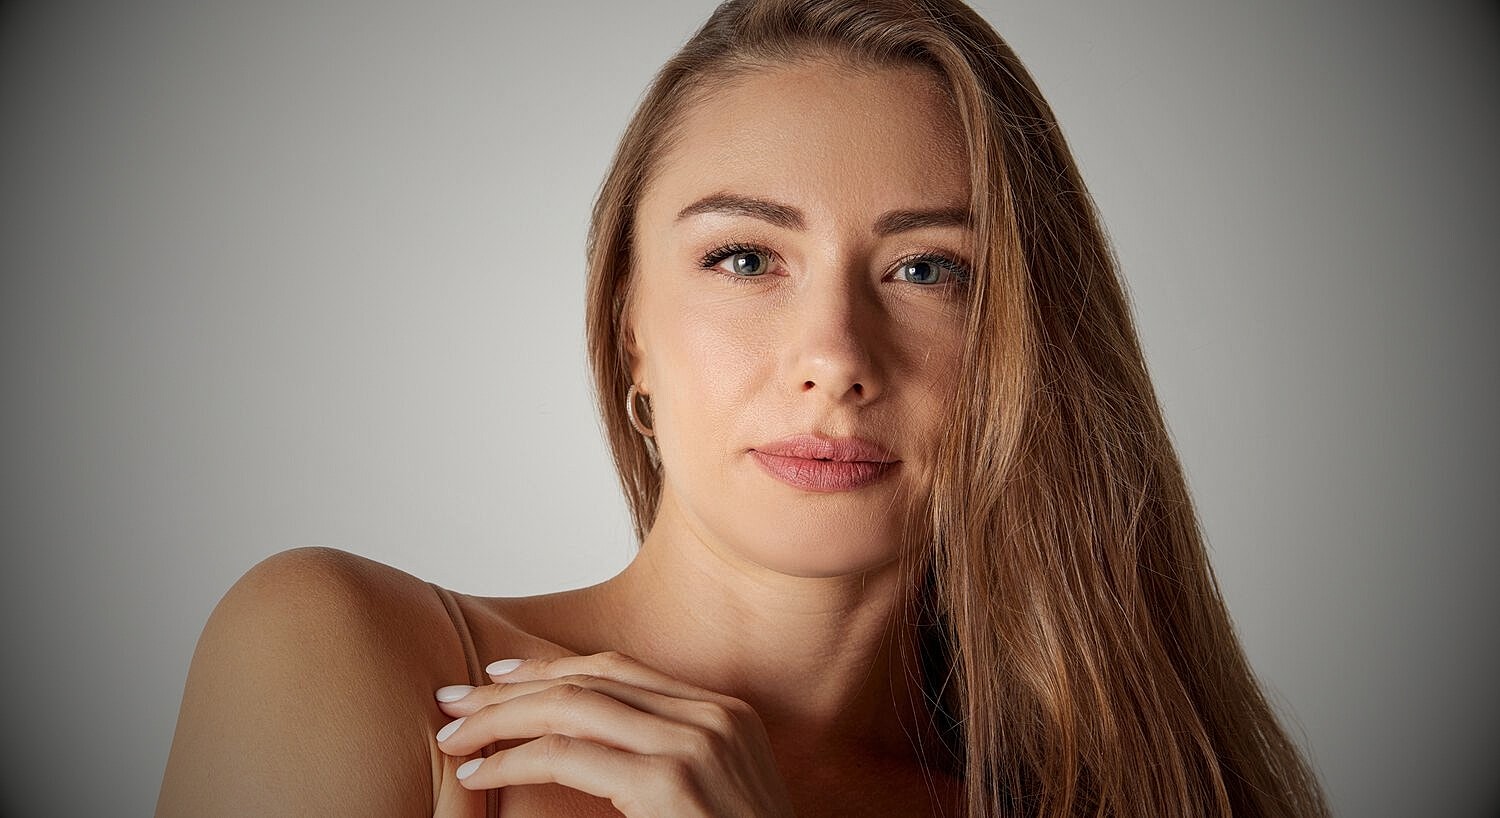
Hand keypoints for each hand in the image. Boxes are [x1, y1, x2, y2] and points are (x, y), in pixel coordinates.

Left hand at [433, 651, 796, 816]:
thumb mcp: (710, 795)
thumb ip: (662, 761)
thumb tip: (587, 753)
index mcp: (725, 713)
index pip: (620, 669)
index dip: (551, 667)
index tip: (499, 677)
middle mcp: (713, 717)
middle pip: (590, 679)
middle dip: (513, 689)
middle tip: (454, 702)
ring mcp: (696, 744)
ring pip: (572, 706)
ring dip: (501, 718)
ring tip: (454, 736)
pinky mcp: (671, 782)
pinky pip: (569, 754)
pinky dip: (514, 759)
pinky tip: (482, 771)